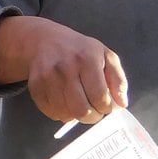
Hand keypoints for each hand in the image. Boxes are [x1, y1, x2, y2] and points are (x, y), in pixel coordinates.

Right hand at [0, 15, 128, 124]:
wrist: (46, 41)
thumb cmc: (81, 50)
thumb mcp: (106, 56)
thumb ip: (118, 79)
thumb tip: (122, 103)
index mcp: (88, 59)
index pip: (100, 96)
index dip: (106, 108)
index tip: (106, 106)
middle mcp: (66, 67)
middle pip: (81, 109)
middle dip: (92, 117)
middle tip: (94, 112)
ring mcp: (48, 77)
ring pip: (65, 113)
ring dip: (76, 116)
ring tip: (80, 106)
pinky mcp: (35, 85)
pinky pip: (50, 112)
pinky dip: (60, 114)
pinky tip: (65, 104)